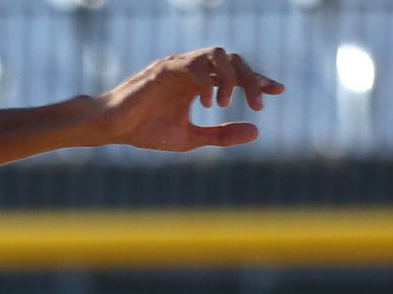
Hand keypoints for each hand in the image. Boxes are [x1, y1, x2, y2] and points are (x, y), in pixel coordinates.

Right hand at [93, 49, 281, 151]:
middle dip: (252, 80)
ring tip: (229, 104)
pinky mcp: (165, 68)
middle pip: (234, 61)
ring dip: (232, 77)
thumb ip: (222, 135)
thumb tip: (256, 131)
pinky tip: (209, 104)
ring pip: (219, 55)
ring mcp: (179, 65)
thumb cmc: (146, 131)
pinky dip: (208, 83)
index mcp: (199, 82)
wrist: (113, 129)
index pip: (236, 74)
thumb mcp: (191, 138)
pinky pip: (196, 66)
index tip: (278, 91)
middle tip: (259, 104)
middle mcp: (192, 69)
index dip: (258, 80)